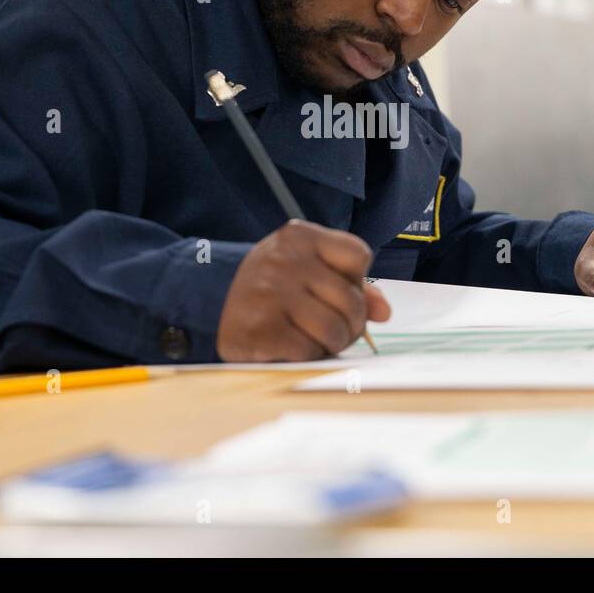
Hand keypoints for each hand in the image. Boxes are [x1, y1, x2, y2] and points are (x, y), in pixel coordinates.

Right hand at [217, 220, 390, 361]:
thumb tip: (384, 312)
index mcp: (299, 236)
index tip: (337, 290)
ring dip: (332, 344)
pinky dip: (308, 356)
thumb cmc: (272, 285)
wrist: (209, 300)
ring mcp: (269, 294)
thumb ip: (350, 283)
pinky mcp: (260, 330)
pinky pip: (309, 352)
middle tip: (335, 329)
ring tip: (315, 340)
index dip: (356, 280)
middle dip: (350, 323)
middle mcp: (284, 260)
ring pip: (334, 330)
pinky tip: (292, 347)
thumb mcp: (307, 268)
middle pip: (351, 299)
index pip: (358, 254)